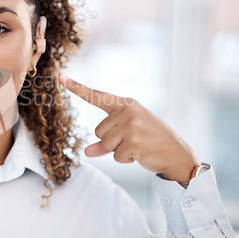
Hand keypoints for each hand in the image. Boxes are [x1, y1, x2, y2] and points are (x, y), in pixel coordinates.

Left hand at [59, 74, 199, 182]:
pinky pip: (115, 156)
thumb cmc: (151, 141)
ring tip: (138, 147)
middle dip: (111, 141)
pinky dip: (126, 160)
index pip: (97, 96)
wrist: (178, 154)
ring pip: (105, 144)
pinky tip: (141, 154)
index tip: (60, 77)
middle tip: (133, 141)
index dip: (76, 87)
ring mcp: (131, 126)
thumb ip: (106, 141)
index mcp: (126, 104)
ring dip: (119, 151)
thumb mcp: (129, 134)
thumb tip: (86, 152)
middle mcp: (127, 111)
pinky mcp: (134, 142)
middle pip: (98, 131)